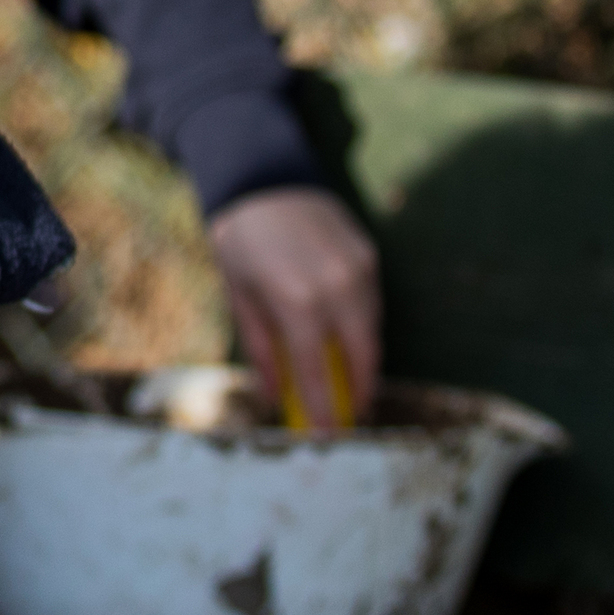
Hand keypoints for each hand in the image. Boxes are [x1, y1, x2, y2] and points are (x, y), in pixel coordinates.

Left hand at [209, 186, 380, 430]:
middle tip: (347, 417)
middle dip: (359, 392)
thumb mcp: (240, 297)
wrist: (263, 178)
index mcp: (297, 303)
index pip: (319, 372)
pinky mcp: (370, 257)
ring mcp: (360, 271)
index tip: (324, 437)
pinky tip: (349, 342)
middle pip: (362, 357)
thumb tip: (275, 398)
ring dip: (364, 362)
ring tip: (350, 385)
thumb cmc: (241, 243)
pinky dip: (364, 329)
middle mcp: (337, 288)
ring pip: (373, 332)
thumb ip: (262, 351)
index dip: (324, 409)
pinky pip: (373, 305)